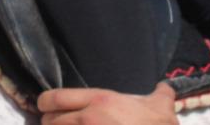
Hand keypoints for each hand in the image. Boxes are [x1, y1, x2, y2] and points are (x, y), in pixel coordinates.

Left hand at [37, 83, 176, 123]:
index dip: (45, 102)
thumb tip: (164, 87)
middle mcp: (89, 119)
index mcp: (100, 101)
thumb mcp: (161, 106)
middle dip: (50, 123)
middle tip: (54, 124)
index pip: (56, 98)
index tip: (44, 105)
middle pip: (50, 121)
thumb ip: (160, 94)